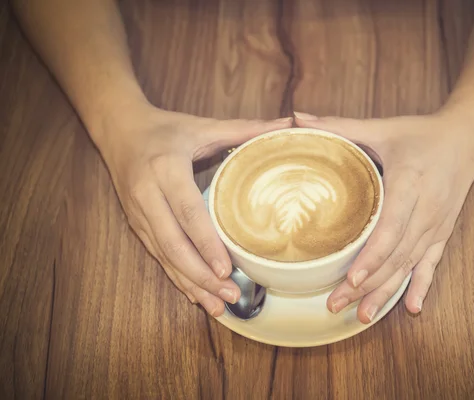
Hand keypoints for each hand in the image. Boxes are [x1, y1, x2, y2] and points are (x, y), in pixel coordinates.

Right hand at [97, 103, 291, 315]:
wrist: (118, 129)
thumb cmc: (166, 128)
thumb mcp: (203, 126)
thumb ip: (244, 129)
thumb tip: (288, 125)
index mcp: (166, 169)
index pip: (188, 212)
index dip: (206, 243)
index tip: (225, 270)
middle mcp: (148, 195)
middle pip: (173, 244)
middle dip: (201, 275)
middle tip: (229, 297)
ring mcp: (138, 213)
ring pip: (163, 256)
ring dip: (189, 283)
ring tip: (216, 306)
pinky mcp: (135, 223)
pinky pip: (156, 256)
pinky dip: (176, 277)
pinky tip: (196, 295)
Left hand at [295, 111, 473, 322]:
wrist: (466, 138)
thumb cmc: (420, 133)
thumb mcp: (382, 128)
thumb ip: (340, 127)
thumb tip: (297, 118)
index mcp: (410, 184)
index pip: (391, 228)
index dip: (372, 256)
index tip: (351, 278)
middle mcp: (426, 210)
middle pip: (396, 256)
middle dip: (367, 285)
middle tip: (336, 305)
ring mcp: (437, 225)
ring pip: (410, 265)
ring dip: (385, 292)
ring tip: (362, 316)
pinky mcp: (443, 232)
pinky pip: (432, 264)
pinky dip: (422, 286)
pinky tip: (412, 308)